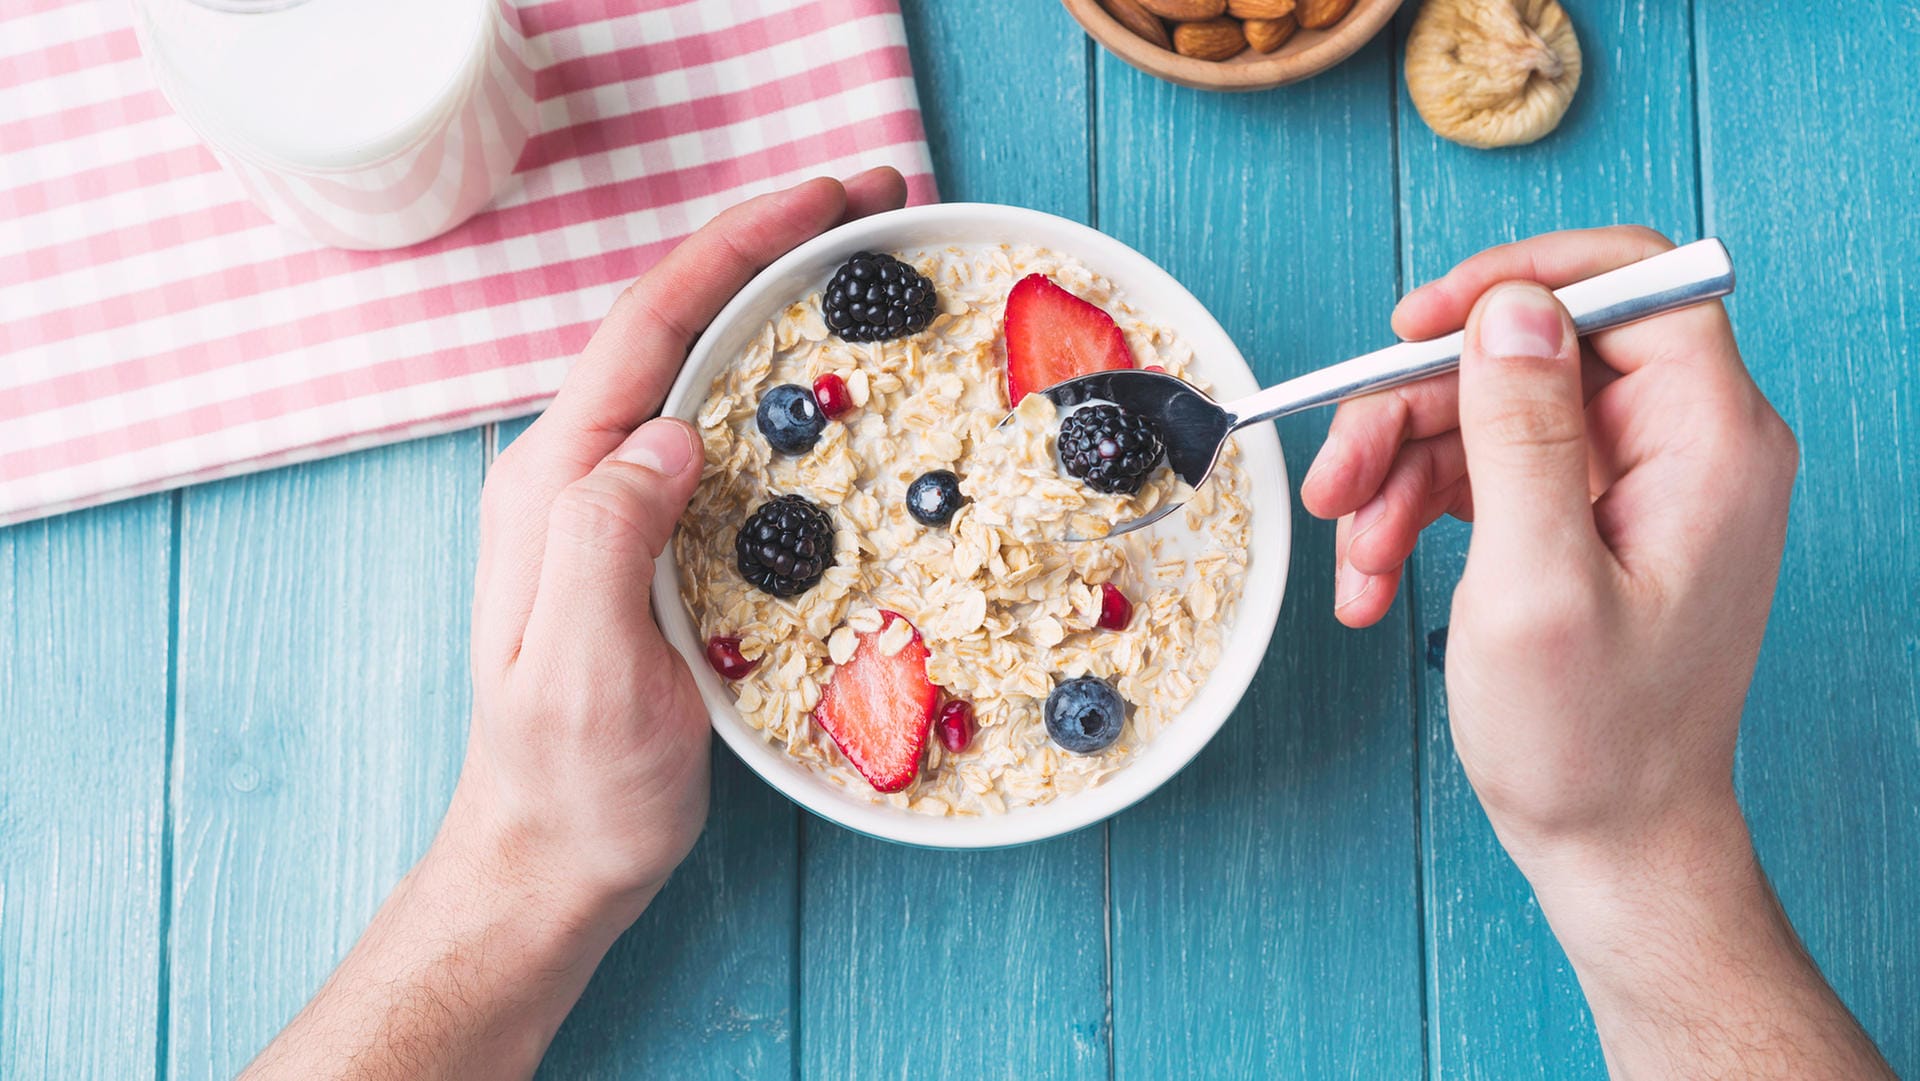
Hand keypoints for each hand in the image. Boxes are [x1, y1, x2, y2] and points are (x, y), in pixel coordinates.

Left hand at [243, 171, 911, 1080]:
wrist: (553, 857)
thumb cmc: (572, 783)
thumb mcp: (585, 673)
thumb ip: (606, 541)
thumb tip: (669, 433)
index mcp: (557, 481)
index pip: (649, 325)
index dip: (737, 247)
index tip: (826, 199)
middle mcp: (579, 472)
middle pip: (678, 324)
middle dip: (771, 251)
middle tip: (875, 208)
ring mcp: (613, 504)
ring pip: (700, 369)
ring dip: (781, 307)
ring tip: (869, 268)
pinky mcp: (650, 540)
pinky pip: (721, 435)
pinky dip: (783, 385)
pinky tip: (839, 387)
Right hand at [1302, 226, 1795, 853]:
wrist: (1613, 841)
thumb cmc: (1593, 740)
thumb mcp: (1537, 583)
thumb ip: (1524, 433)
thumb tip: (1509, 308)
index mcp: (1708, 441)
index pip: (1630, 282)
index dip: (1517, 282)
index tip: (1417, 325)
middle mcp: (1680, 445)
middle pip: (1526, 352)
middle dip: (1415, 410)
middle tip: (1335, 478)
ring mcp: (1630, 481)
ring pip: (1487, 412)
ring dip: (1396, 477)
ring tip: (1354, 559)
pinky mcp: (1583, 517)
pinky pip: (1481, 473)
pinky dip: (1414, 518)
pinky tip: (1372, 581)